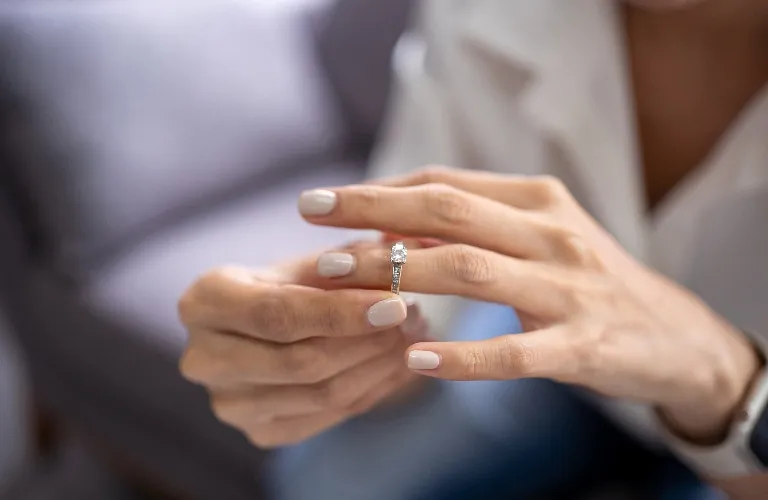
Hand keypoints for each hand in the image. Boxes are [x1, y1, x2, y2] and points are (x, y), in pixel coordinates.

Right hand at [178, 257, 425, 447]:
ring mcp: (229, 403)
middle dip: (367, 340)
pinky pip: (329, 415)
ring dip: (379, 365)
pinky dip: (374, 388)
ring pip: (320, 393)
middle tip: (415, 317)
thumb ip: (350, 262)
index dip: (339, 312)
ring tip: (416, 334)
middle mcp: (203, 359)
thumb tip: (402, 257)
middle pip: (300, 360)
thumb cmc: (294, 284)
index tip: (396, 302)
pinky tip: (401, 362)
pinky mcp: (258, 432)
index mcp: (204, 302)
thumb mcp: (313, 262)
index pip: (277, 314)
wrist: (270, 327)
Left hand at [298, 167, 760, 441]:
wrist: (674, 335)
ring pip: (470, 271)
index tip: (325, 200)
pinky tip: (415, 359)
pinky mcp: (581, 345)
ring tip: (339, 278)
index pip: (446, 184)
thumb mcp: (540, 237)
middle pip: (448, 214)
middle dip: (371, 213)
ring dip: (398, 273)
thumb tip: (393, 220)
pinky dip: (461, 356)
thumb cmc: (589, 281)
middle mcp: (552, 234)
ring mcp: (568, 290)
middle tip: (311, 219)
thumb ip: (478, 224)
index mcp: (538, 200)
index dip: (380, 189)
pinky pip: (512, 352)